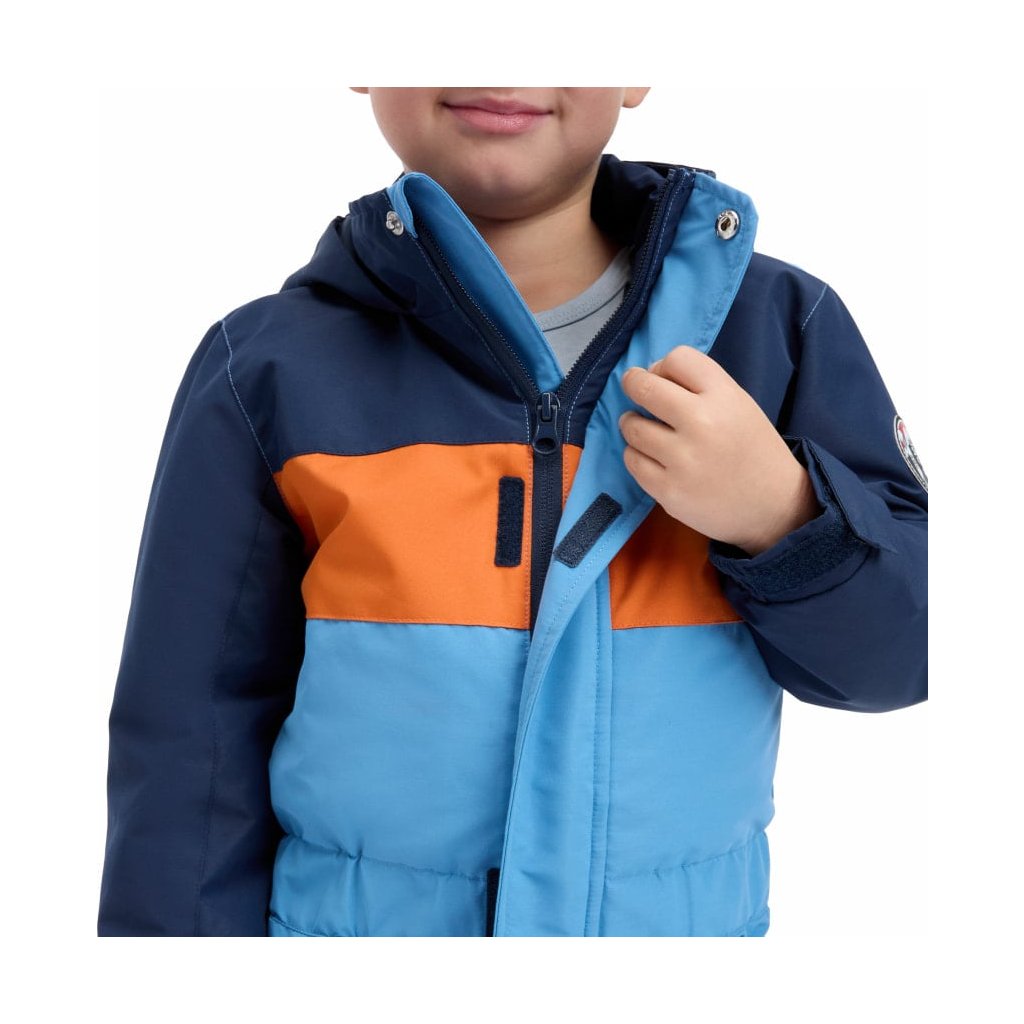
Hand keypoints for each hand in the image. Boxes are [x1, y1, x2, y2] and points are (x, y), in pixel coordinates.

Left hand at [618, 345, 821, 556]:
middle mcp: (701, 423)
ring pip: (632, 427)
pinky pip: (632, 460)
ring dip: (633, 424)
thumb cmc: (751, 449)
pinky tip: (650, 456)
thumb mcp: (738, 404)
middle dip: (633, 384)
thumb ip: (699, 386)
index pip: (677, 358)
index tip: (662, 378)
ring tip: (644, 428)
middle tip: (634, 388)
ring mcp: (683, 459)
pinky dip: (636, 455)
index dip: (663, 366)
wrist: (773, 506)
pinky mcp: (668, 491)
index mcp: (724, 396)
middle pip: (644, 388)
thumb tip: (648, 373)